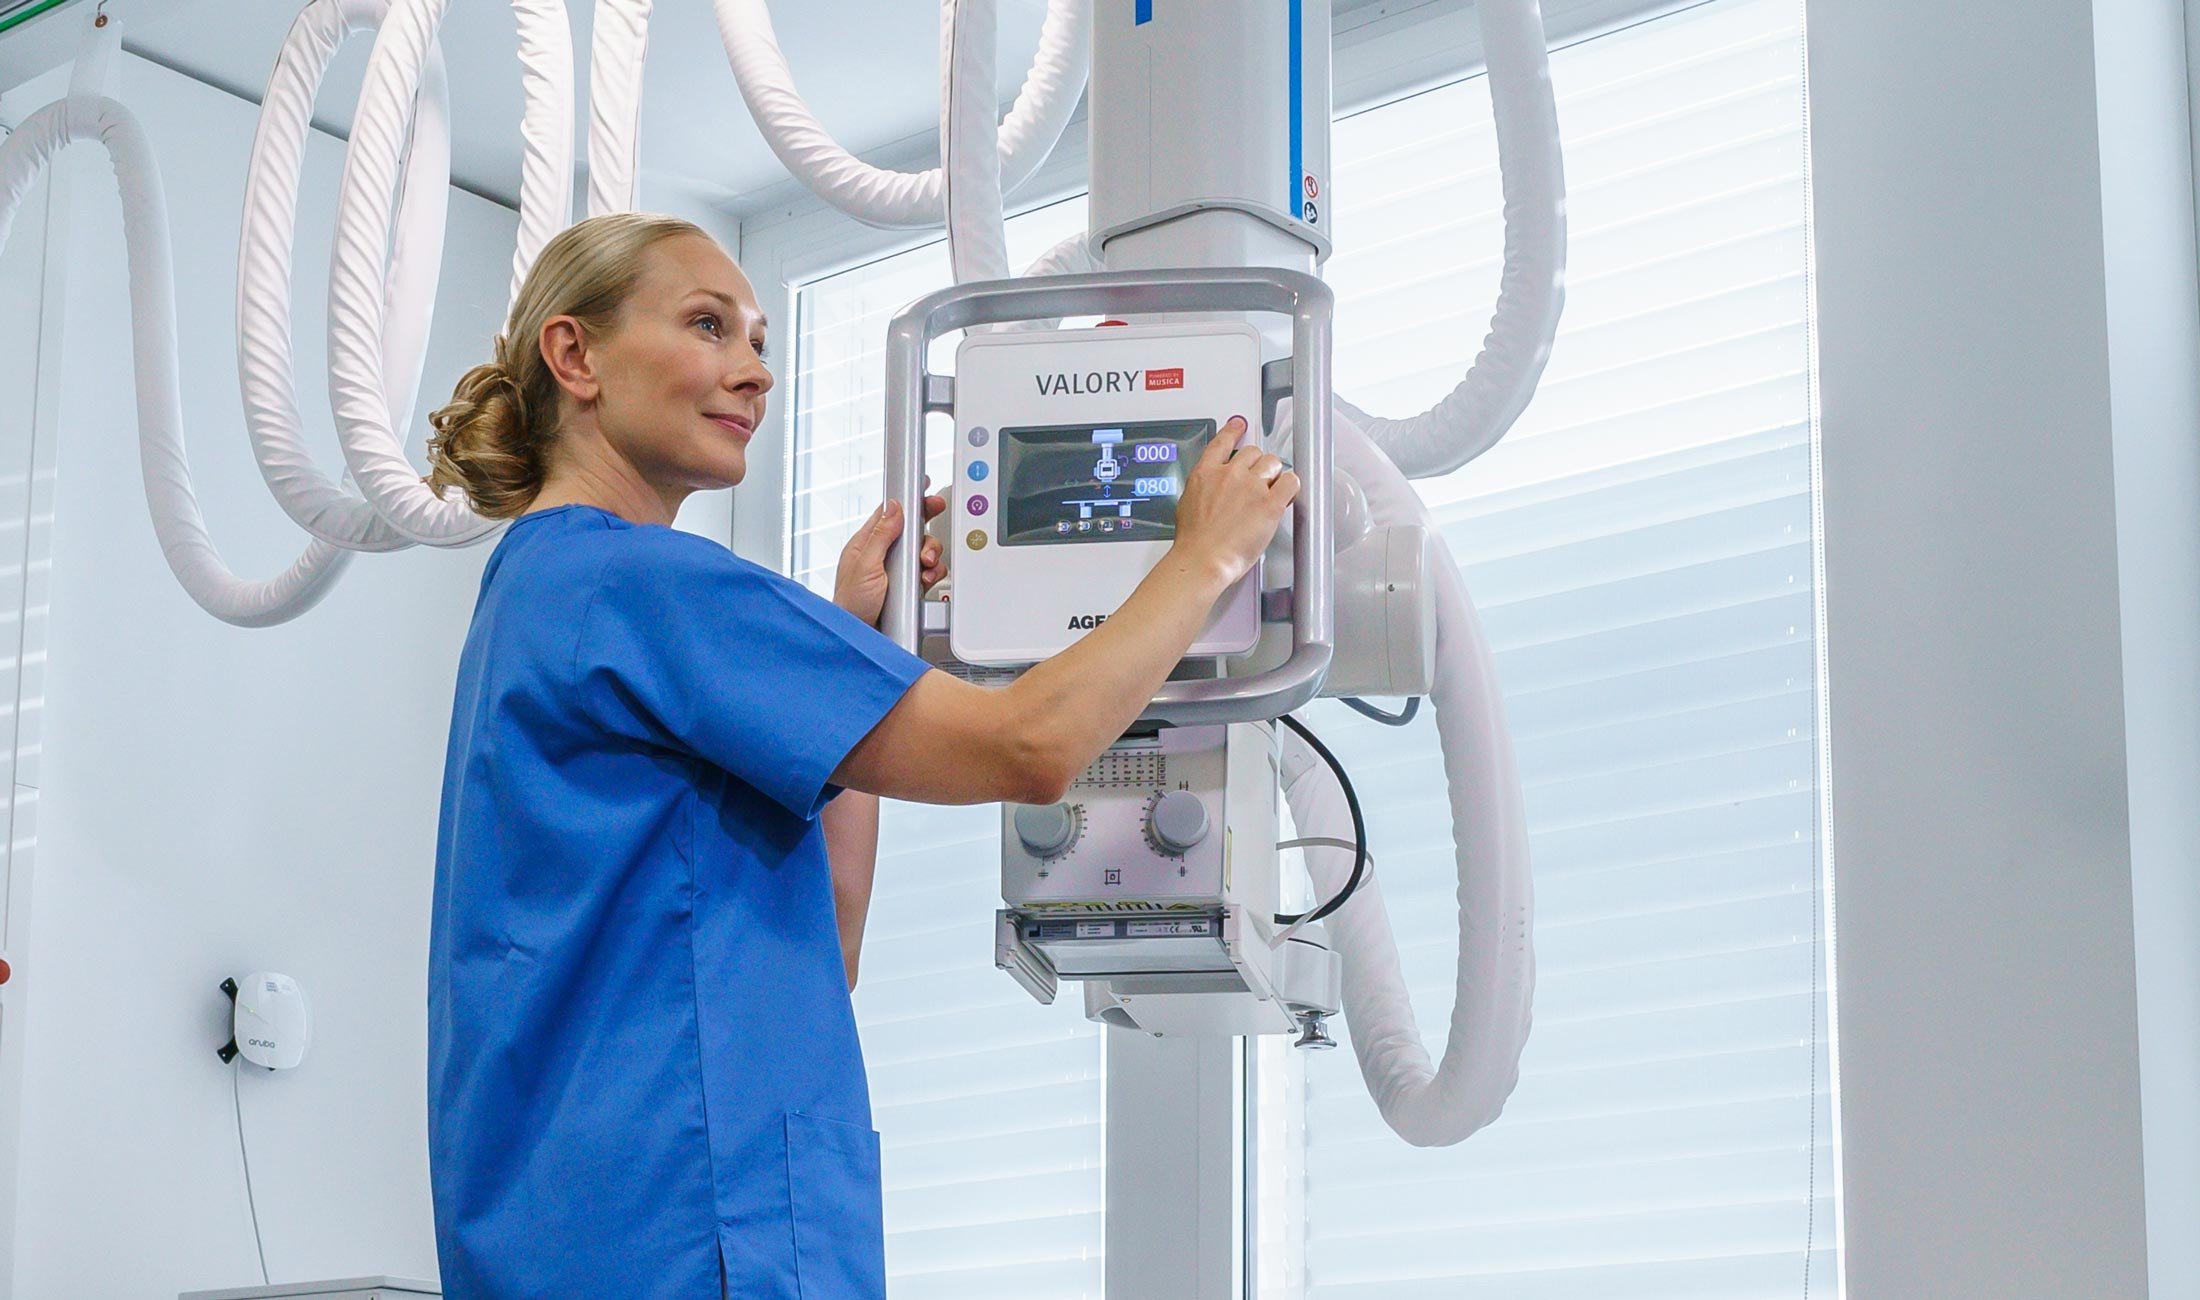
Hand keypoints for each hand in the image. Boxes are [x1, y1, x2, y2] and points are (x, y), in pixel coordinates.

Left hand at [834, 482, 947, 627]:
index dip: (907, 498)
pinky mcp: (911, 588)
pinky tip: (928, 578)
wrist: (862, 640)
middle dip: (925, 525)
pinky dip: (934, 573)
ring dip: (930, 553)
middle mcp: (883, 555)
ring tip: (925, 564)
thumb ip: (881, 535)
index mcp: (867, 544)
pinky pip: (929, 572)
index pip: (889, 512)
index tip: (921, 484)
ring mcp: (898, 572)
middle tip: (935, 511)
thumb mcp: (866, 566)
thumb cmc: (851, 606)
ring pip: (924, 550)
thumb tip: (893, 506)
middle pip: (912, 529)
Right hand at [1169, 416, 1297, 587]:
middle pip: (1254, 452)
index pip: (1223, 441)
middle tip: (1259, 479)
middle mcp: (1230, 475)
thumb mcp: (1187, 504)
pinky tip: (1286, 494)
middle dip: (1258, 464)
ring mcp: (1252, 487)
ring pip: (1273, 463)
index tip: (1239, 425)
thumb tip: (1208, 491)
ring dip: (1274, 474)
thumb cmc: (1194, 541)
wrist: (1203, 559)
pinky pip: (1290, 482)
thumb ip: (1203, 489)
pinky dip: (1291, 487)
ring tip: (1271, 490)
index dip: (1234, 430)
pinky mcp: (1270, 504)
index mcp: (1206, 473)